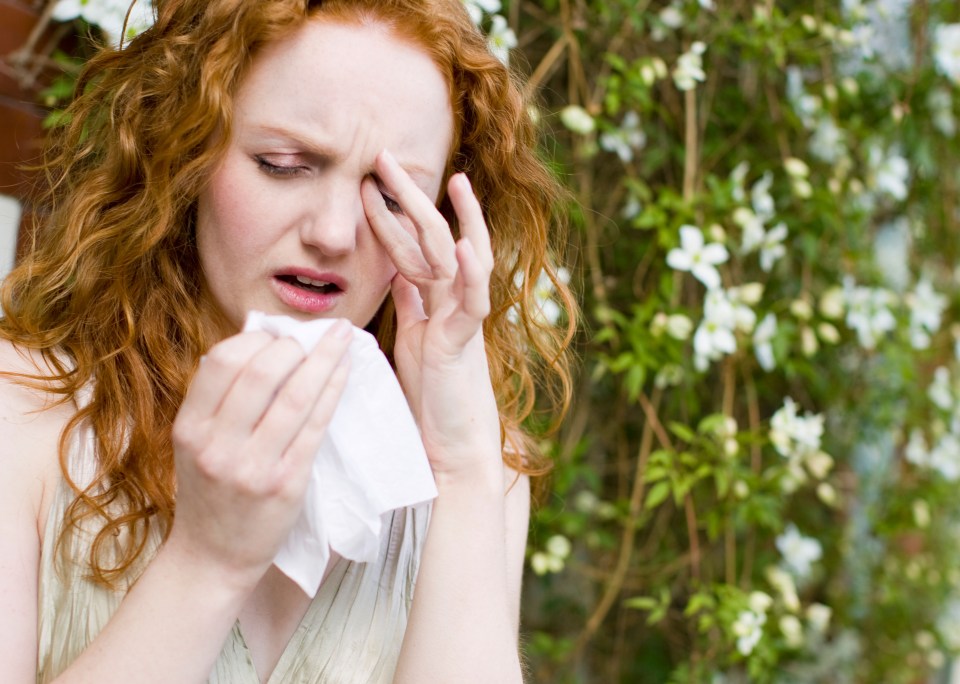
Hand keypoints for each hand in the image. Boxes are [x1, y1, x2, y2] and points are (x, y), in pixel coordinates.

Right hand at [166, 321, 350, 586]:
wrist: (212, 558)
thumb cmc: (209, 494)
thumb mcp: (195, 444)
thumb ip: (218, 400)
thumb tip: (260, 342)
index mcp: (189, 428)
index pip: (220, 360)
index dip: (254, 338)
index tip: (277, 334)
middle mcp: (217, 445)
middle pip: (261, 370)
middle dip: (294, 344)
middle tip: (313, 337)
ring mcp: (253, 466)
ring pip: (296, 395)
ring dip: (325, 359)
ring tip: (343, 338)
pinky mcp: (287, 483)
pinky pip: (316, 426)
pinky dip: (334, 391)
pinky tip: (345, 372)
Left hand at [361, 150, 502, 482]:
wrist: (450, 448)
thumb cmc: (430, 399)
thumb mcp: (412, 342)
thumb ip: (410, 307)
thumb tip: (399, 277)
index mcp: (432, 303)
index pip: (409, 247)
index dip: (390, 213)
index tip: (368, 181)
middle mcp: (451, 304)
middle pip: (433, 240)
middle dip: (410, 198)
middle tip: (386, 157)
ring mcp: (462, 321)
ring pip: (463, 260)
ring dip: (454, 220)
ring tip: (452, 182)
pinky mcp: (465, 345)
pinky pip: (474, 303)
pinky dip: (471, 274)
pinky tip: (464, 244)